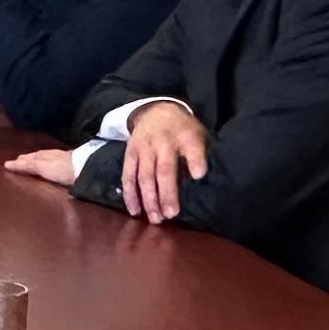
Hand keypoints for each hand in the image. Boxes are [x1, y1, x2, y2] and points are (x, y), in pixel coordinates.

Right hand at [4, 146, 84, 186]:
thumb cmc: (61, 169)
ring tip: (31, 162)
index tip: (10, 164)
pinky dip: (46, 161)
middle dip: (27, 159)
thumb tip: (9, 163)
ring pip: (45, 157)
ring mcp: (61, 158)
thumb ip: (28, 165)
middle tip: (19, 161)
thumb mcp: (42, 167)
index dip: (20, 162)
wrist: (85, 169)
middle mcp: (51, 155)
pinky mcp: (69, 164)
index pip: (29, 158)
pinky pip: (53, 160)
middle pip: (36, 156)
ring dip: (37, 159)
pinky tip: (50, 165)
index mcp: (43, 155)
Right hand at [120, 102, 211, 220]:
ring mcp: (144, 148)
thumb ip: (199, 155)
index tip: (200, 175)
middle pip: (164, 170)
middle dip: (167, 193)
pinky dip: (130, 195)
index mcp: (185, 136)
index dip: (195, 160)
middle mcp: (162, 142)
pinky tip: (135, 211)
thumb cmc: (183, 130)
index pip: (191, 147)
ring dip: (149, 199)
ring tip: (155, 218)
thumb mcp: (197, 135)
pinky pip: (128, 176)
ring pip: (144, 176)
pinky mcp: (130, 154)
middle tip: (171, 214)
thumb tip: (199, 183)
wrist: (156, 111)